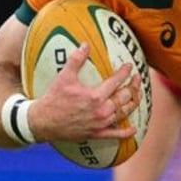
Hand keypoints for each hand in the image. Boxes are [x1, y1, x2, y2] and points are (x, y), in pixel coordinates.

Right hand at [28, 43, 142, 141]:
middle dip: (133, 86)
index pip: (116, 81)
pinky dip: (125, 133)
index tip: (129, 66)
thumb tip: (85, 44)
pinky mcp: (95, 134)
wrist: (42, 122)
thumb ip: (76, 60)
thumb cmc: (53, 99)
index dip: (125, 72)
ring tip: (138, 95)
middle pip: (125, 97)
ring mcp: (100, 124)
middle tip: (137, 78)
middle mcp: (101, 111)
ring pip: (123, 113)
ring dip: (134, 103)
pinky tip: (134, 129)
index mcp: (95, 96)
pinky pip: (114, 135)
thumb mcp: (64, 77)